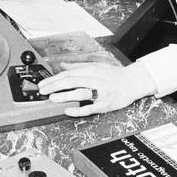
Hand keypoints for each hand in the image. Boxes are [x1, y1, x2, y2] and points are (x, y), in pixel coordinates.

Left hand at [37, 61, 154, 116]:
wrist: (133, 82)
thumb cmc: (114, 75)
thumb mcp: (96, 66)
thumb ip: (77, 67)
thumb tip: (61, 65)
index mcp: (92, 70)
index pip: (69, 73)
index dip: (54, 79)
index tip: (43, 83)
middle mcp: (95, 80)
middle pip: (72, 81)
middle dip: (55, 86)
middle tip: (43, 91)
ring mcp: (101, 93)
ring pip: (80, 93)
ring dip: (64, 96)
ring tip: (52, 99)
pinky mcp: (105, 105)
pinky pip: (90, 108)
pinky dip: (78, 110)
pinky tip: (67, 111)